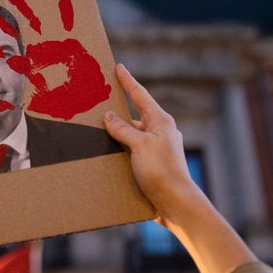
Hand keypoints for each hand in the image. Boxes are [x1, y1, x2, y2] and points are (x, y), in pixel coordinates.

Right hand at [104, 63, 256, 272]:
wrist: (176, 204)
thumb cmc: (162, 171)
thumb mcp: (140, 145)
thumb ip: (123, 129)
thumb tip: (109, 116)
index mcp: (160, 122)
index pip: (140, 96)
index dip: (128, 81)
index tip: (118, 67)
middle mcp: (160, 133)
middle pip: (134, 117)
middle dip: (117, 112)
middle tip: (100, 103)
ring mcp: (156, 151)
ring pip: (131, 137)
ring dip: (116, 136)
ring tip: (96, 133)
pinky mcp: (152, 167)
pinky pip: (131, 154)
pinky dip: (119, 153)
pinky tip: (106, 156)